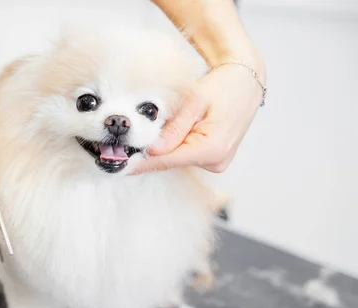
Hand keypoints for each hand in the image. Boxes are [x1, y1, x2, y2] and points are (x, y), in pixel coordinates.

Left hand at [132, 62, 264, 173]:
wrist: (246, 82)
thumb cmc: (223, 86)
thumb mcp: (195, 101)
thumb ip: (174, 128)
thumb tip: (153, 149)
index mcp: (212, 148)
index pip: (167, 160)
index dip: (143, 162)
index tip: (122, 164)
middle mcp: (216, 161)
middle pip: (171, 161)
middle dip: (151, 152)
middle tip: (127, 143)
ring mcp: (217, 162)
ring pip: (177, 159)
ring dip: (164, 147)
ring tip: (160, 127)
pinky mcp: (215, 160)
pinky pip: (186, 156)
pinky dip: (176, 146)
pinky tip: (174, 132)